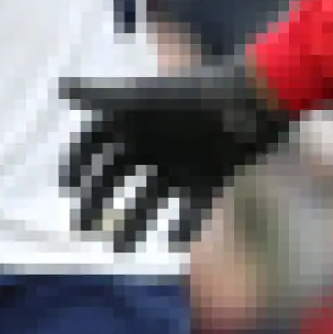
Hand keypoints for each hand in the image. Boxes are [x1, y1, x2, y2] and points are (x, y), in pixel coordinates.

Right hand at [59, 60, 292, 251]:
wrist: (266, 98)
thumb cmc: (211, 92)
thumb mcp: (162, 92)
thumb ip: (116, 93)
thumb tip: (68, 84)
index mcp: (141, 117)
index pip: (97, 142)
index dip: (78, 163)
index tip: (66, 188)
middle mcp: (157, 142)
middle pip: (116, 175)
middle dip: (97, 201)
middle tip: (84, 228)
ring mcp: (183, 164)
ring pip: (149, 198)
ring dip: (133, 222)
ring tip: (122, 249)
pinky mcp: (210, 181)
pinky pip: (191, 210)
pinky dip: (183, 226)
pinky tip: (174, 241)